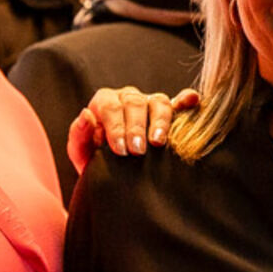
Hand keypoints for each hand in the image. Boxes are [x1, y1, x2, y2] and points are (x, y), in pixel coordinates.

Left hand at [67, 86, 198, 172]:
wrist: (113, 173)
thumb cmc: (95, 159)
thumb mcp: (81, 152)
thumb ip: (79, 135)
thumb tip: (86, 115)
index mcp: (105, 102)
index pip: (110, 106)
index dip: (116, 127)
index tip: (120, 150)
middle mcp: (127, 98)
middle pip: (135, 103)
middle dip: (136, 127)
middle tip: (137, 151)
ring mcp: (149, 103)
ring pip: (158, 101)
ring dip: (161, 120)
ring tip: (159, 142)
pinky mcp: (168, 112)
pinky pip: (179, 102)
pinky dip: (186, 101)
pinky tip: (193, 101)